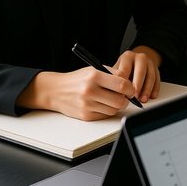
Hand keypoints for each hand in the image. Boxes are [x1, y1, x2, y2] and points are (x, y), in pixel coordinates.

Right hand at [17, 68, 137, 120]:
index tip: (131, 89)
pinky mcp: (85, 116)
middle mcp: (90, 91)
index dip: (130, 88)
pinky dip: (107, 111)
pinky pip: (104, 116)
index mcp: (94, 76)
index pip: (121, 85)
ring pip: (114, 110)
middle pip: (120, 101)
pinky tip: (102, 104)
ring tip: (112, 99)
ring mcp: (87, 105)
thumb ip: (112, 74)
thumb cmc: (78, 79)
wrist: (55, 91)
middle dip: (126, 100)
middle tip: (124, 96)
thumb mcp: (93, 70)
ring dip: (117, 106)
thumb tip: (130, 84)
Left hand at [112, 46, 161, 102]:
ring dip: (147, 89)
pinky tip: (152, 96)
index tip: (121, 94)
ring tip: (143, 99)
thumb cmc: (124, 68)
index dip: (123, 83)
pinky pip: (157, 79)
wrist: (137, 60)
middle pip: (140, 72)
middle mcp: (140, 57)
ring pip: (150, 76)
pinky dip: (155, 89)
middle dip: (137, 86)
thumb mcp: (117, 69)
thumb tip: (112, 91)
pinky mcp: (157, 69)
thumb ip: (115, 77)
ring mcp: (150, 63)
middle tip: (134, 97)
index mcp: (127, 56)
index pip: (125, 70)